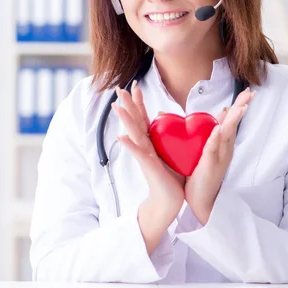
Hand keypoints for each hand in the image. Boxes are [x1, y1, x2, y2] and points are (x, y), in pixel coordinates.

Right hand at [112, 82, 184, 253]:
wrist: (169, 201)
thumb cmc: (171, 177)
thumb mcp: (171, 152)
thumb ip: (167, 136)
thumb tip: (163, 116)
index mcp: (151, 143)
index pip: (143, 118)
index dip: (139, 102)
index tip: (135, 85)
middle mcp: (145, 147)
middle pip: (134, 122)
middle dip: (128, 105)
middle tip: (119, 88)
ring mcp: (144, 156)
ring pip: (133, 134)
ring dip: (125, 120)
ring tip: (116, 106)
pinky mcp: (147, 167)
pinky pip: (137, 153)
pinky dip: (129, 145)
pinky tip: (120, 136)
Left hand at [184, 87, 255, 224]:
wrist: (198, 202)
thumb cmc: (198, 176)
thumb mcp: (199, 151)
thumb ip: (194, 134)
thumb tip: (178, 115)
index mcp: (221, 144)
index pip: (231, 121)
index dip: (239, 106)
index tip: (247, 92)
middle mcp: (224, 149)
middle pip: (234, 124)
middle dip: (242, 107)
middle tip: (250, 93)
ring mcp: (219, 157)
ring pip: (227, 134)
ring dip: (234, 120)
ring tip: (240, 106)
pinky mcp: (210, 166)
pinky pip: (213, 150)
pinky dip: (216, 139)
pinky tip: (218, 129)